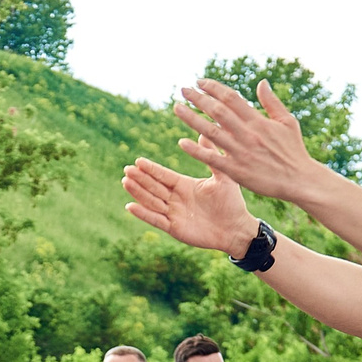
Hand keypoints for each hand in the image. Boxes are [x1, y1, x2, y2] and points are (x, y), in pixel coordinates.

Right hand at [122, 158, 265, 256]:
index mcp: (184, 185)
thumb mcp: (222, 176)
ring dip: (138, 192)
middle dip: (140, 178)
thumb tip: (204, 133)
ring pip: (151, 201)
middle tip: (127, 169)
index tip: (137, 161)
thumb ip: (211, 156)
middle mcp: (176, 198)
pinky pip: (156, 220)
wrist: (236, 228)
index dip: (151, 169)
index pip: (163, 175)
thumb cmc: (232, 202)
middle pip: (154, 187)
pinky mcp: (174, 228)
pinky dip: (143, 214)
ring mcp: (174, 213)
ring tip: (126, 182)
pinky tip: (130, 206)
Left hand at [168, 78, 330, 203]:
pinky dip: (196, 150)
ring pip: (210, 132)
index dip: (214, 87)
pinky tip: (181, 142)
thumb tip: (261, 82)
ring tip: (177, 108)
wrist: (300, 180)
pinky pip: (212, 158)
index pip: (231, 98)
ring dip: (191, 119)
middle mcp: (247, 134)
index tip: (200, 82)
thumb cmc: (294, 150)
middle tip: (182, 89)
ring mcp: (240, 152)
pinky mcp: (237, 171)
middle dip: (198, 98)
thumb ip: (271, 102)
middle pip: (217, 111)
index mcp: (258, 120)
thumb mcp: (287, 122)